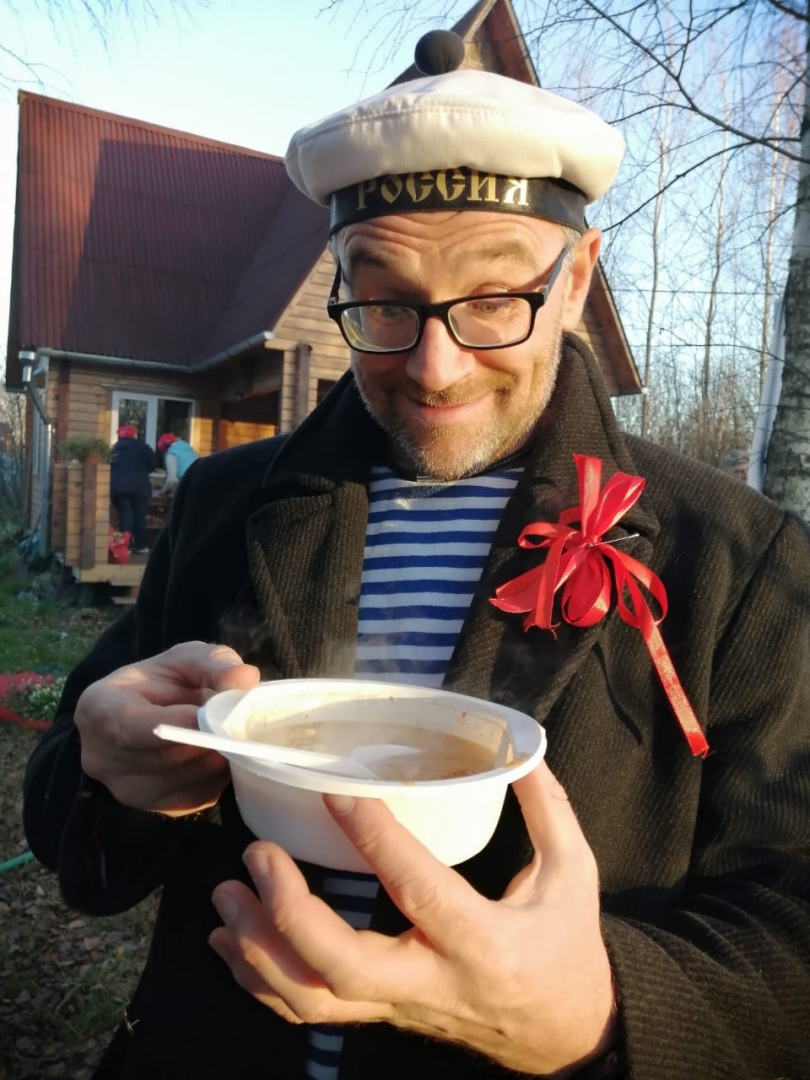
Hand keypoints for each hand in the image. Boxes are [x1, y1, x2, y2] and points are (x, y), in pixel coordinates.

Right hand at [76, 642, 259, 816]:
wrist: (148, 712)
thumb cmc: (162, 681)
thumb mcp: (185, 659)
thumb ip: (214, 663)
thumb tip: (245, 678)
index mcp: (98, 709)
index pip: (130, 726)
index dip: (175, 723)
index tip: (211, 714)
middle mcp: (101, 757)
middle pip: (163, 757)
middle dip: (207, 740)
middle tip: (241, 723)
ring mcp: (125, 789)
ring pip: (183, 780)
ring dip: (217, 759)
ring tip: (234, 735)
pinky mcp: (153, 808)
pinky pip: (194, 798)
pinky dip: (216, 778)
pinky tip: (223, 755)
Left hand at [209, 761, 616, 1075]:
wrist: (566, 1036)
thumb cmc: (567, 946)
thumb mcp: (574, 872)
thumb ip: (546, 808)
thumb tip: (520, 748)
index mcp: (484, 942)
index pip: (419, 890)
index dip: (375, 839)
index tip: (335, 790)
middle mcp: (433, 982)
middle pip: (342, 966)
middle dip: (288, 911)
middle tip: (256, 854)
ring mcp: (400, 1007)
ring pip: (312, 999)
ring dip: (258, 951)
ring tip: (225, 895)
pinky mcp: (383, 1014)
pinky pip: (310, 1011)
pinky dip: (261, 980)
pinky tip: (232, 942)